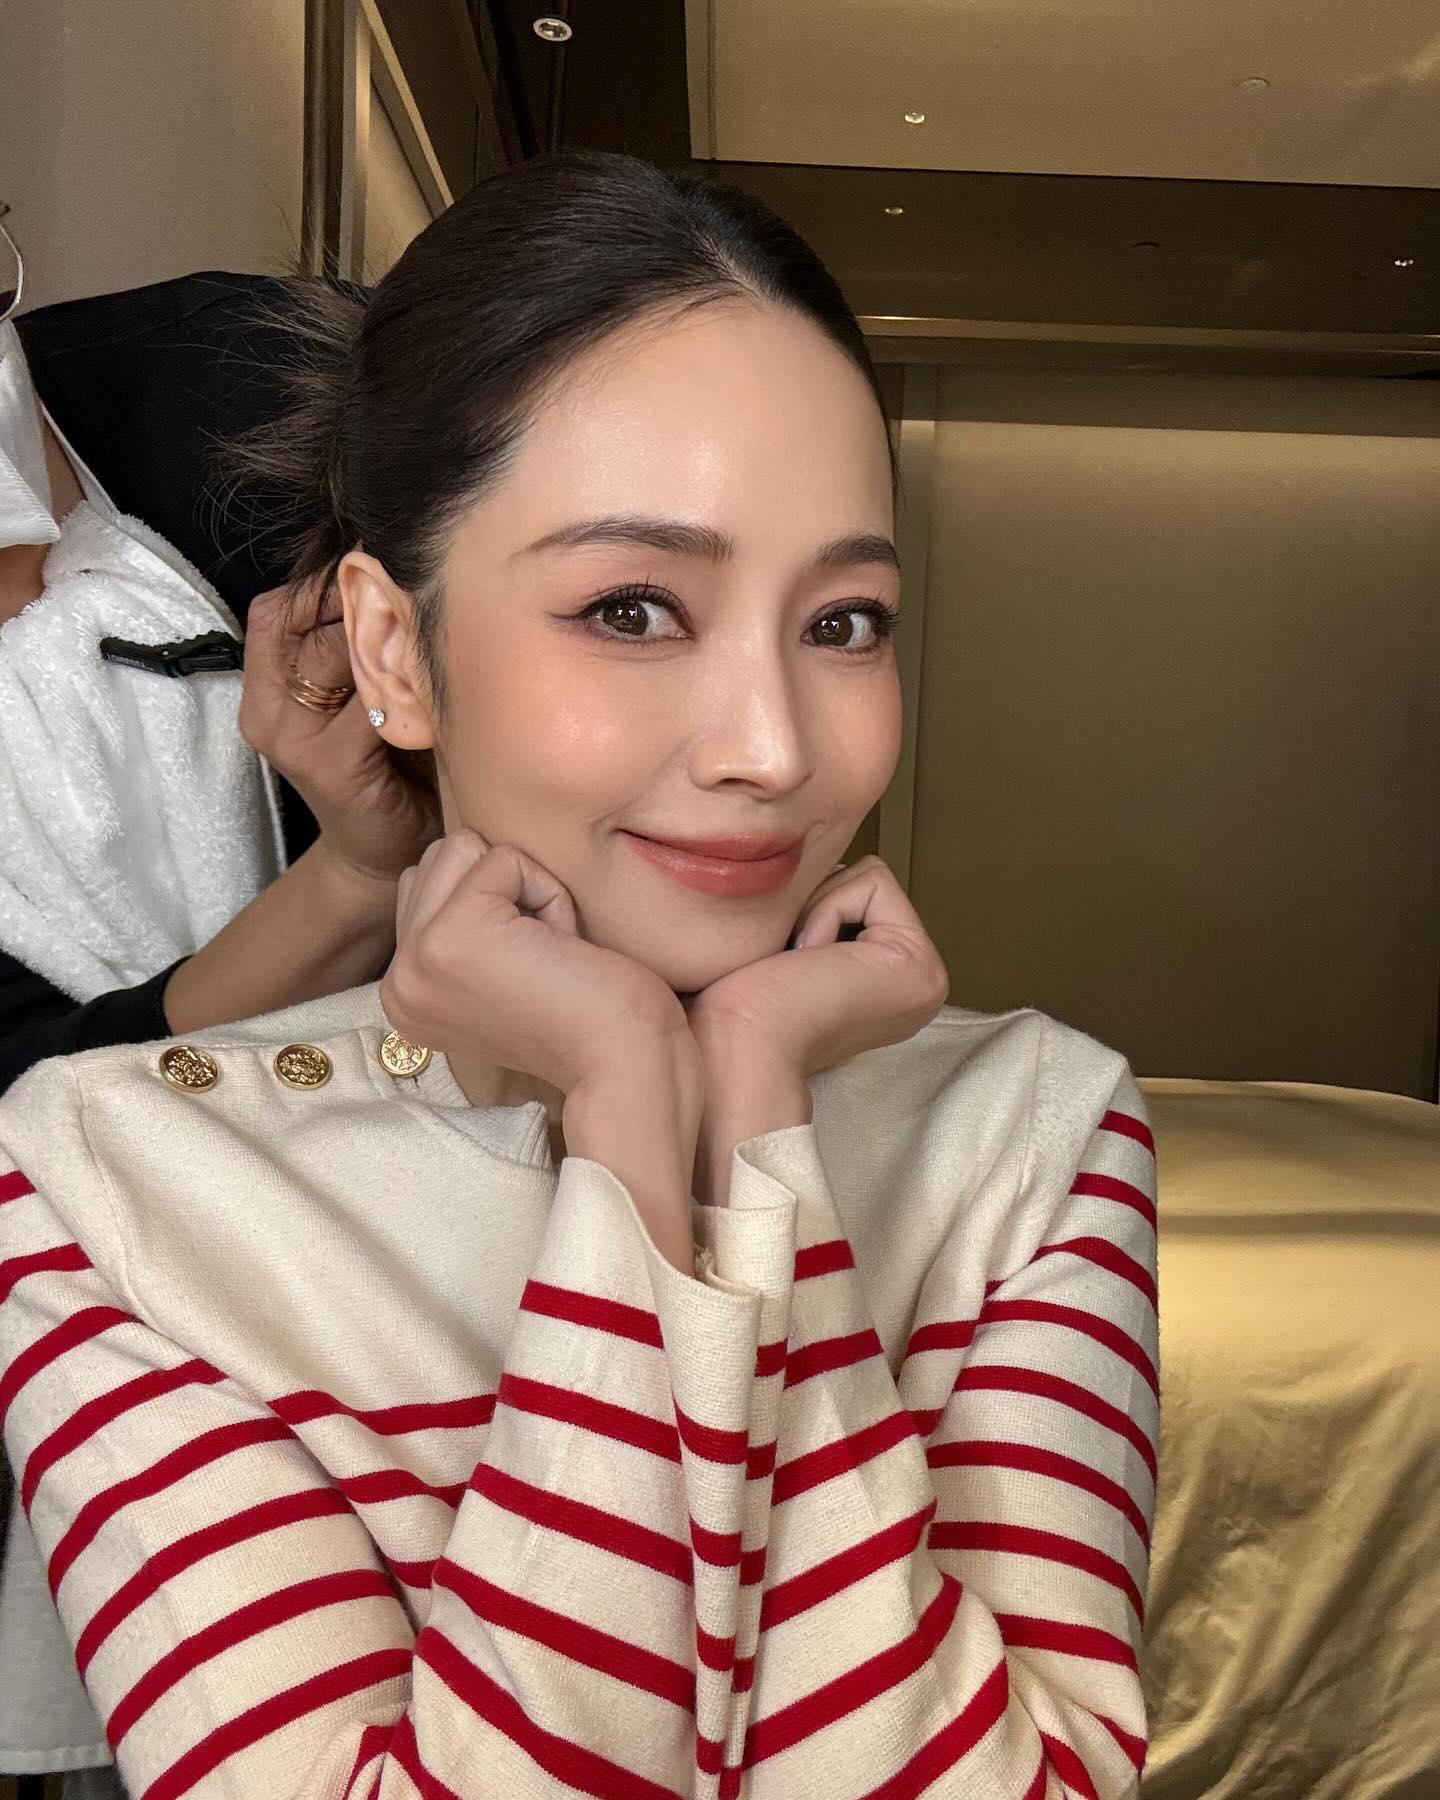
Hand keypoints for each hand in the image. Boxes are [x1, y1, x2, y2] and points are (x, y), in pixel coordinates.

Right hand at [239, 581, 440, 886]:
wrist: (384, 855)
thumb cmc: (387, 767)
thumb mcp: (368, 696)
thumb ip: (366, 645)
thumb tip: (405, 572)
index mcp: (267, 686)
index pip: (279, 606)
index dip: (330, 578)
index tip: (385, 564)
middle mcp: (267, 709)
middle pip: (305, 619)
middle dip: (365, 597)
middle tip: (419, 588)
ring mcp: (292, 738)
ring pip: (337, 651)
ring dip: (388, 635)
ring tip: (431, 629)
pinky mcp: (327, 765)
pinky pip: (370, 701)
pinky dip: (406, 683)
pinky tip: (436, 683)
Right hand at [380, 829, 697, 1100]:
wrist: (623, 1060)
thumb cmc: (585, 1012)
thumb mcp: (498, 971)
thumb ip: (458, 924)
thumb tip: (462, 852)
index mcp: (403, 994)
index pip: (427, 884)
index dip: (495, 904)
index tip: (526, 971)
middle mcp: (398, 982)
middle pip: (440, 858)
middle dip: (505, 888)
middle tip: (540, 957)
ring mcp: (417, 959)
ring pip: (464, 849)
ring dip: (525, 888)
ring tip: (547, 951)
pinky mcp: (452, 934)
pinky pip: (504, 859)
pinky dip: (548, 894)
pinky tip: (561, 949)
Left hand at [682, 855, 949, 1082]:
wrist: (735, 1044)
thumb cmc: (739, 1006)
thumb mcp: (787, 948)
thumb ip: (819, 915)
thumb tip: (815, 867)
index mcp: (888, 987)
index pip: (854, 897)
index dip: (808, 909)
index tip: (786, 962)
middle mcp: (916, 985)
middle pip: (863, 883)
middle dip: (814, 906)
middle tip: (791, 963)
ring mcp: (926, 978)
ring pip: (866, 877)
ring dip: (816, 910)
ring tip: (799, 965)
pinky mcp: (917, 964)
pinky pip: (870, 882)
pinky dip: (825, 911)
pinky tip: (809, 961)